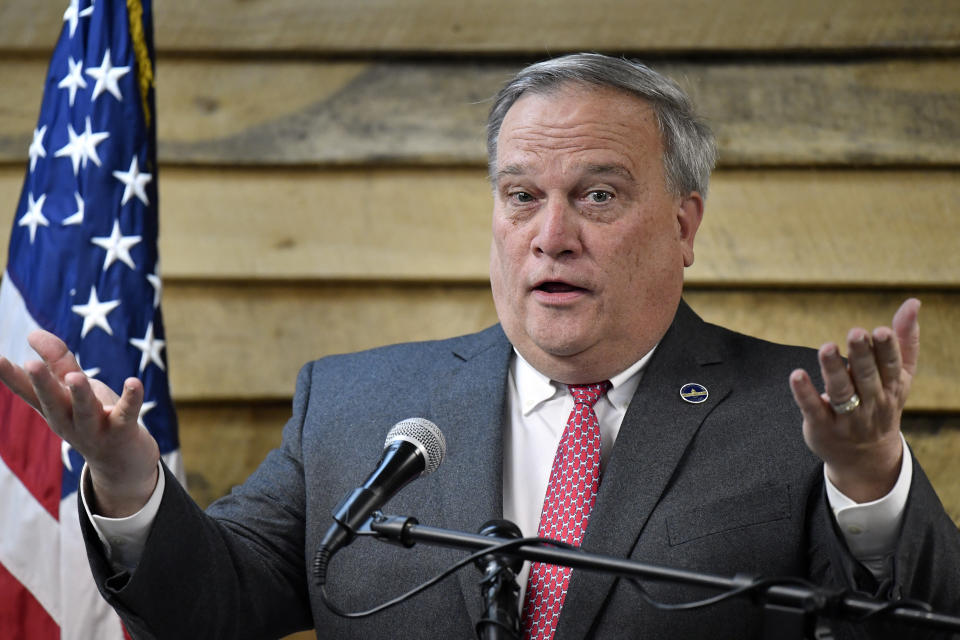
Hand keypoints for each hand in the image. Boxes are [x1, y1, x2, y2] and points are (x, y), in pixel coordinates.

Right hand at [0, 329, 159, 515]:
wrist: (123, 463)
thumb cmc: (94, 419)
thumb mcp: (73, 390)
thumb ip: (58, 362)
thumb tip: (32, 333)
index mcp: (54, 409)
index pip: (28, 392)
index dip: (11, 376)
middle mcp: (69, 421)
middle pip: (52, 402)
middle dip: (42, 384)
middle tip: (31, 364)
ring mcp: (95, 429)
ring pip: (85, 411)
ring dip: (80, 394)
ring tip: (76, 377)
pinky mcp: (123, 432)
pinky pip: (127, 414)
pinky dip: (131, 399)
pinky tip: (134, 382)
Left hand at [789, 298, 919, 502]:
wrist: (867, 459)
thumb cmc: (882, 404)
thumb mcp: (899, 376)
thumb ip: (905, 340)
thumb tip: (912, 302)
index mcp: (891, 387)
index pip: (891, 366)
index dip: (887, 349)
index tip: (881, 330)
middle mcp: (871, 402)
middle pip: (866, 377)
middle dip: (861, 355)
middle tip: (855, 332)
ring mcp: (846, 417)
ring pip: (841, 392)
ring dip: (833, 369)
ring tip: (826, 347)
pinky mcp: (822, 426)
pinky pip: (813, 409)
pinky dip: (804, 393)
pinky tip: (796, 375)